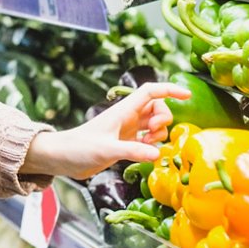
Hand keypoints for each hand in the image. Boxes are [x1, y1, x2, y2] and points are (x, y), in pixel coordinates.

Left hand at [21, 82, 189, 178]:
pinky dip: (152, 145)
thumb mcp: (106, 150)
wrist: (61, 158)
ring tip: (148, 145)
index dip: (169, 89)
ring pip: (153, 123)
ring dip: (159, 133)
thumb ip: (132, 152)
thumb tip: (157, 154)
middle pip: (157, 106)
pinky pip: (147, 140)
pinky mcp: (124, 144)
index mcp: (123, 110)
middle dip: (164, 117)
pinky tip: (146, 153)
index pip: (150, 91)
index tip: (187, 95)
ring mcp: (126, 130)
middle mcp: (127, 117)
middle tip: (154, 133)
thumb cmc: (78, 149)